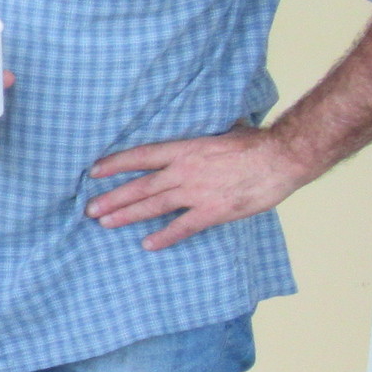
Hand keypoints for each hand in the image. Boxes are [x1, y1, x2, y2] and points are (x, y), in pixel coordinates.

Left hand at [86, 123, 316, 249]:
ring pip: (153, 206)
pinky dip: (164, 237)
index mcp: (185, 149)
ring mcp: (197, 193)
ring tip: (105, 223)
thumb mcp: (224, 131)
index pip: (142, 156)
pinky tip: (147, 245)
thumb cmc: (256, 143)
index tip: (94, 171)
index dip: (116, 164)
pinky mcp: (212, 211)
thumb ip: (207, 136)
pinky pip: (183, 227)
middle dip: (113, 197)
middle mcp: (184, 171)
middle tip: (90, 209)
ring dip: (127, 215)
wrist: (281, 157)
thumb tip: (206, 126)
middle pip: (140, 186)